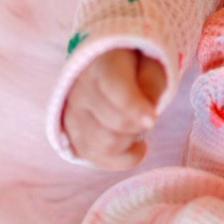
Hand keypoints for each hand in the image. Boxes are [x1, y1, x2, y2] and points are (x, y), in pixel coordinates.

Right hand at [61, 48, 167, 167]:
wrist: (105, 66)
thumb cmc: (134, 65)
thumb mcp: (152, 64)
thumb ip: (151, 85)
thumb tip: (147, 117)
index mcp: (102, 64)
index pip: (114, 89)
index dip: (134, 108)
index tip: (152, 119)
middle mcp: (80, 89)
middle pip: (113, 124)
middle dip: (139, 127)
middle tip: (147, 117)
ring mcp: (72, 114)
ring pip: (104, 146)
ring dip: (130, 144)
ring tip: (137, 130)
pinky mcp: (71, 135)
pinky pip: (95, 159)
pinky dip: (120, 159)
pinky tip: (132, 147)